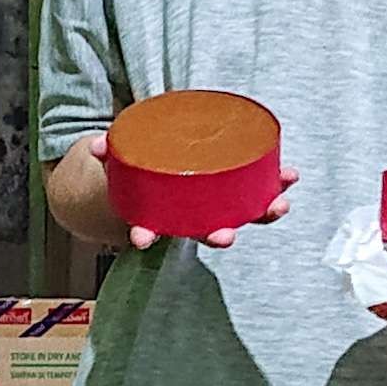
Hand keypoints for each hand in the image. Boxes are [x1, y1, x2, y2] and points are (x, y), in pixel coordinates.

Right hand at [80, 132, 297, 252]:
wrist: (162, 184)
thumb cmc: (145, 176)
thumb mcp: (125, 165)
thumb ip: (111, 155)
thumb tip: (98, 146)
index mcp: (162, 215)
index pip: (152, 230)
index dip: (146, 235)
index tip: (141, 239)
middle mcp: (193, 220)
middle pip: (206, 232)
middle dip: (217, 236)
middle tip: (225, 236)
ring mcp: (217, 210)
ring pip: (240, 218)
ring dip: (262, 213)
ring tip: (280, 203)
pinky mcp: (236, 195)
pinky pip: (257, 196)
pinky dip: (273, 188)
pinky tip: (289, 177)